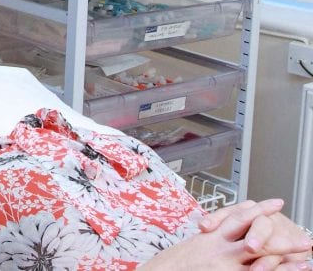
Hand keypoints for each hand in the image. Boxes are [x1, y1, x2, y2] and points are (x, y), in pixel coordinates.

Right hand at [139, 199, 310, 269]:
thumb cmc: (169, 265)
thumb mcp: (189, 247)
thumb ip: (208, 242)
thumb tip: (216, 236)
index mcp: (210, 238)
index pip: (239, 217)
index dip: (259, 210)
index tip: (276, 203)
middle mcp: (219, 249)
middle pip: (257, 239)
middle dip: (283, 239)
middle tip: (305, 239)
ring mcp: (224, 267)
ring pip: (261, 262)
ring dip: (287, 265)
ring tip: (307, 263)